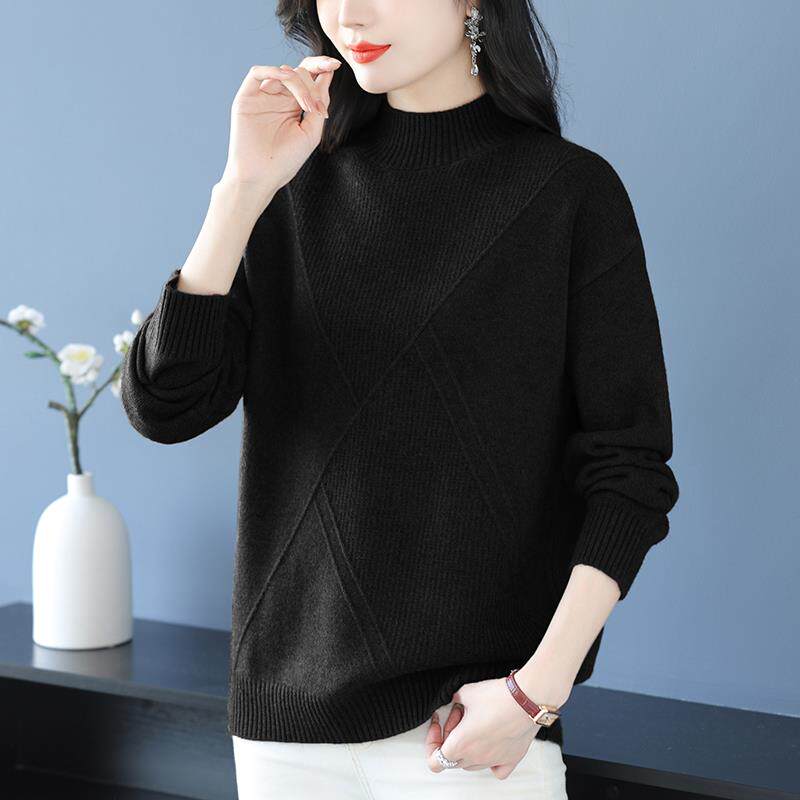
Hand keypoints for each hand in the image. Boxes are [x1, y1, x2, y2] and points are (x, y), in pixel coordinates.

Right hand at [220, 55, 341, 196]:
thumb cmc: (286, 161)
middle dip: (312, 84)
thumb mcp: (311, 133)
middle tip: (317, 107)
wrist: (261, 177)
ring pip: (283, 73)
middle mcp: (279, 99)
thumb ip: (319, 104)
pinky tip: (286, 80)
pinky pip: (258, 73)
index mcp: (295, 106)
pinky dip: (274, 72)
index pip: (309, 79)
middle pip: (298, 72)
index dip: (321, 68)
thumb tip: (327, 76)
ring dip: (299, 84)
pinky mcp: (247, 98)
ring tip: (307, 106)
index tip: (336, 65)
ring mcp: (263, 97)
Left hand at [424, 676, 544, 779]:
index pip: (434, 761)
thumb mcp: (466, 691)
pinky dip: (490, 762)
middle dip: (451, 737)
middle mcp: (476, 757)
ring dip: (468, 747)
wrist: (527, 699)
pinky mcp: (511, 759)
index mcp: (461, 744)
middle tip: (458, 716)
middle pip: (453, 759)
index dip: (431, 742)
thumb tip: (455, 700)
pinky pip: (497, 771)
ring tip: (475, 722)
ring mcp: (494, 761)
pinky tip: (491, 746)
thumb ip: (454, 699)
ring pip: (471, 764)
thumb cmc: (498, 697)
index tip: (437, 725)